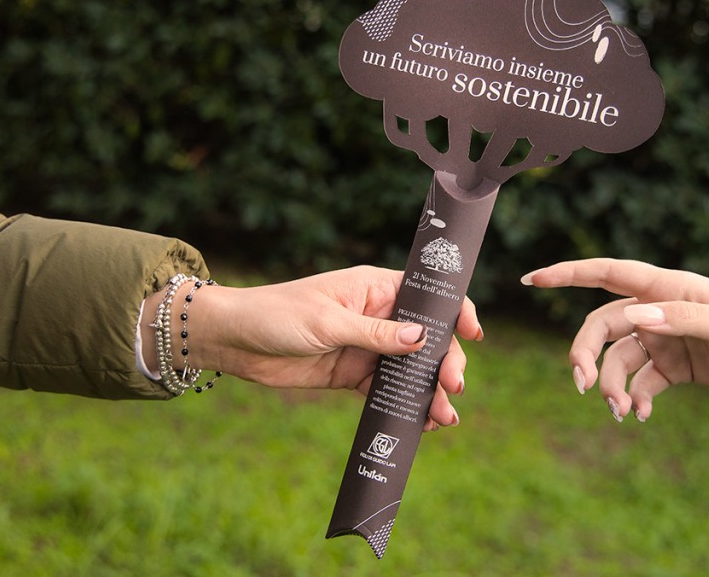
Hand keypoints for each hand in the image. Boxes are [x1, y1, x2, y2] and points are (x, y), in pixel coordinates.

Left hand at [143, 266, 481, 429]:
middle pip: (425, 339)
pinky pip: (386, 390)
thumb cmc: (277, 314)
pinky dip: (403, 405)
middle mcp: (377, 315)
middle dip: (444, 362)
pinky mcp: (353, 374)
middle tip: (453, 386)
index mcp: (375, 288)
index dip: (455, 312)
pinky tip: (420, 421)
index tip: (473, 333)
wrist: (234, 341)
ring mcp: (367, 346)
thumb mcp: (329, 322)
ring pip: (410, 368)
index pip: (426, 296)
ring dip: (428, 390)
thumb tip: (423, 340)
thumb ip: (377, 334)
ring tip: (443, 415)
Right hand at [522, 259, 708, 421]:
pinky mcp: (678, 366)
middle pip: (604, 325)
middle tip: (582, 386)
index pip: (607, 273)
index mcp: (668, 288)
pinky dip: (636, 397)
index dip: (568, 274)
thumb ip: (681, 319)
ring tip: (623, 413)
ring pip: (620, 358)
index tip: (531, 278)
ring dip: (612, 385)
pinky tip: (642, 415)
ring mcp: (667, 338)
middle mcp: (661, 310)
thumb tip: (634, 317)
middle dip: (586, 353)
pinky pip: (642, 380)